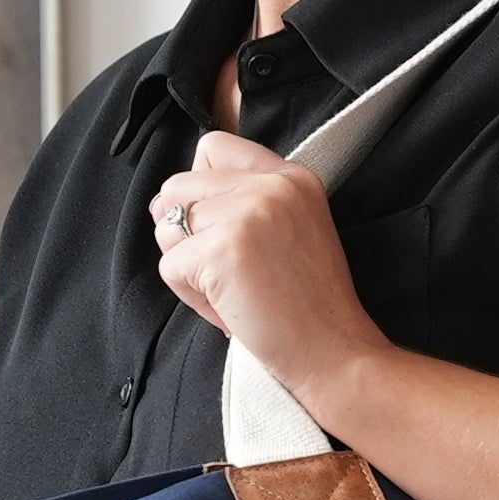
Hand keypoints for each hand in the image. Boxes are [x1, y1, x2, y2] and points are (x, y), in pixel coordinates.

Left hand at [151, 131, 382, 403]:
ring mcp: (248, 213)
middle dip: (187, 234)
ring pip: (168, 227)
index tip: (223, 230)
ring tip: (233, 290)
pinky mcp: (224, 249)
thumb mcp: (292, 229)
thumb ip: (243, 202)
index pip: (212, 146)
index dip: (200, 188)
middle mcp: (272, 183)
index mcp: (292, 176)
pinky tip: (230, 308)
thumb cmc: (307, 306)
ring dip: (189, 267)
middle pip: (178, 186)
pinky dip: (191, 296)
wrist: (335, 353)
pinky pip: (169, 266)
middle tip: (231, 272)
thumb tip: (163, 203)